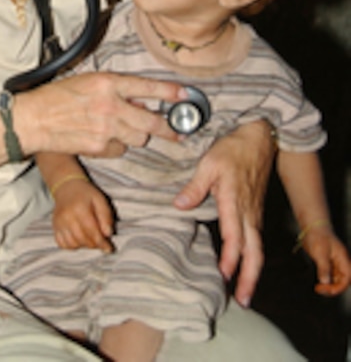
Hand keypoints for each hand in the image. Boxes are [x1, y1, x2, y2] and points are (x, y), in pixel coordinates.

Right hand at [16, 72, 180, 157]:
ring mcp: (106, 129)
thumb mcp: (89, 81)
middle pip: (151, 122)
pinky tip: (104, 138)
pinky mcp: (99, 147)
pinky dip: (117, 147)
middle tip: (177, 132)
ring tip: (122, 129)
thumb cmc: (58, 96)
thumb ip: (115, 89)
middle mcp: (110, 105)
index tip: (185, 96)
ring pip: (139, 138)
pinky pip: (120, 150)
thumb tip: (141, 102)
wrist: (35, 118)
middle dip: (168, 129)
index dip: (170, 93)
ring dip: (137, 135)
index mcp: (108, 83)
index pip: (147, 87)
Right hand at [52, 177, 113, 252]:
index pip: (92, 232)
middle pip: (82, 240)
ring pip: (73, 244)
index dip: (102, 243)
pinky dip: (72, 246)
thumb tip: (108, 234)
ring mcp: (59, 223)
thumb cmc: (86, 194)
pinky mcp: (54, 227)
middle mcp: (67, 217)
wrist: (67, 187)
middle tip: (100, 242)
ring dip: (84, 245)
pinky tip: (79, 239)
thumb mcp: (100, 200)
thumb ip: (106, 216)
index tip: (109, 248)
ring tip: (90, 238)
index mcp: (80, 209)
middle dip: (94, 244)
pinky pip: (63, 244)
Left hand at [173, 119, 273, 305]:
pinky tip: (246, 266)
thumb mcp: (209, 163)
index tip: (224, 275)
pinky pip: (257, 239)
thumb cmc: (232, 149)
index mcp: (234, 202)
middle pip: (254, 251)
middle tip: (242, 300)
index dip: (231, 257)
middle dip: (249, 277)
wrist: (258, 138)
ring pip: (258, 248)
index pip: (235, 236)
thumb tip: (179, 205)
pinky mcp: (255, 210)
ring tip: (245, 293)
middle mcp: (248, 212)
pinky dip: (253, 257)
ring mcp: (254, 212)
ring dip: (253, 271)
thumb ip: (195, 187)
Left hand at [301, 226, 350, 295]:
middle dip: (333, 288)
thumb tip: (325, 281)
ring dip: (329, 286)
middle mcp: (341, 262)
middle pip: (342, 281)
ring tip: (318, 288)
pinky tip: (318, 283)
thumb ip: (323, 267)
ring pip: (336, 280)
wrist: (312, 227)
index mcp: (343, 259)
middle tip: (319, 289)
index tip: (327, 290)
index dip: (339, 287)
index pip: (347, 278)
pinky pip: (330, 276)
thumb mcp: (320, 252)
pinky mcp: (329, 263)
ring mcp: (335, 263)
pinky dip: (325, 281)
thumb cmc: (317, 236)